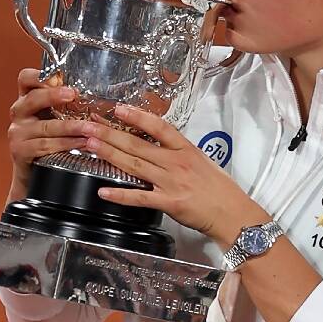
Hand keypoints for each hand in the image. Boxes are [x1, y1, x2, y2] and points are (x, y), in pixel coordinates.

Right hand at [6, 69, 88, 198]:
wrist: (33, 172)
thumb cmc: (49, 140)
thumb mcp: (53, 117)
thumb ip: (65, 104)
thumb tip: (97, 91)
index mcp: (27, 99)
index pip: (26, 78)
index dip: (40, 76)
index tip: (60, 77)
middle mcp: (19, 112)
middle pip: (33, 99)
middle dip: (54, 95)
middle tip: (73, 94)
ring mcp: (18, 132)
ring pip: (45, 127)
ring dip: (70, 127)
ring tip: (89, 128)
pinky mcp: (20, 151)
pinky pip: (45, 146)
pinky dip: (66, 144)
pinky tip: (82, 143)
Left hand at [84, 105, 267, 244]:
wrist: (233, 213)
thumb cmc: (221, 189)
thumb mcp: (203, 162)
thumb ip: (180, 153)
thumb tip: (161, 145)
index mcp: (186, 150)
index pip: (158, 127)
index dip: (137, 116)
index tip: (118, 108)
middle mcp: (176, 163)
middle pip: (138, 144)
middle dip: (110, 133)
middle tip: (89, 125)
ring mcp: (171, 182)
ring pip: (134, 165)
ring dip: (110, 155)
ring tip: (90, 146)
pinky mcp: (169, 203)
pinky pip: (140, 198)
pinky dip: (120, 195)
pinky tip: (103, 191)